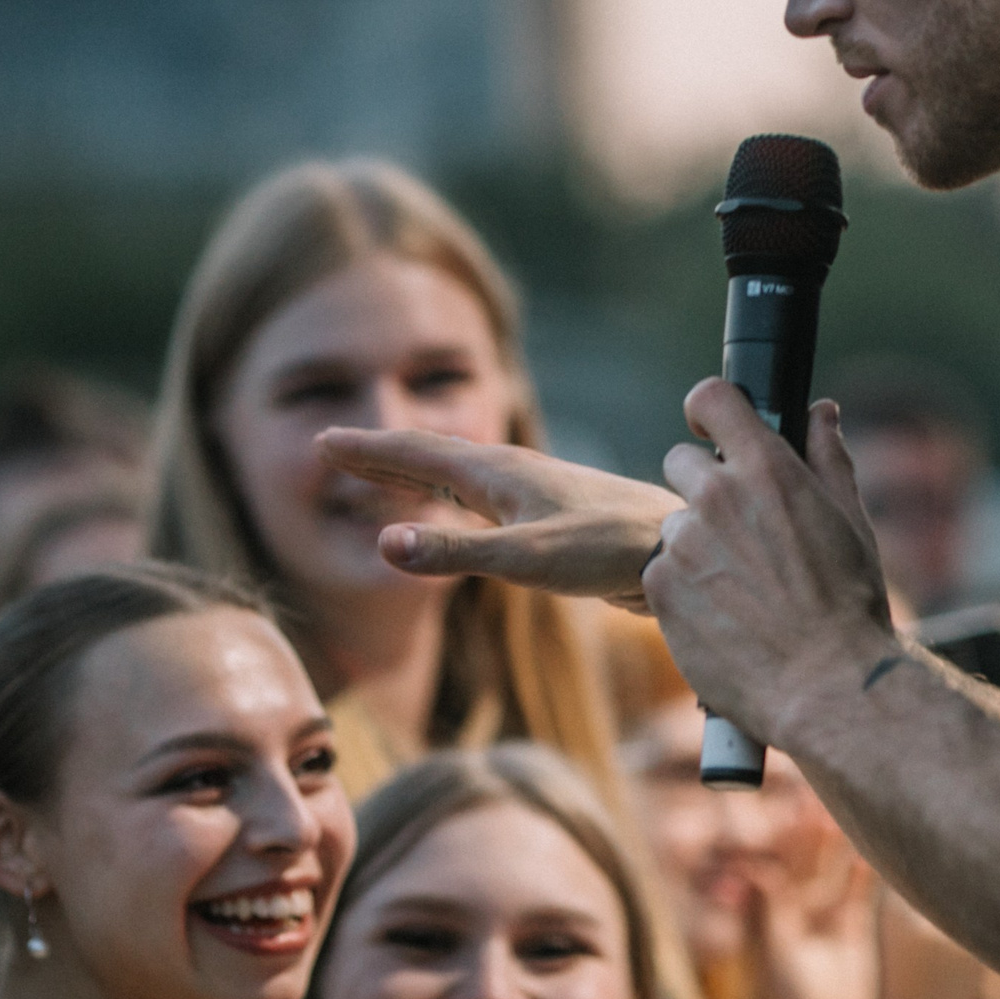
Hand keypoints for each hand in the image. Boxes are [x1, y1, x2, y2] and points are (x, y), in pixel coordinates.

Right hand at [316, 427, 682, 610]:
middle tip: (334, 446)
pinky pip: (483, 497)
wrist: (676, 546)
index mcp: (499, 473)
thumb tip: (385, 544)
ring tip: (380, 471)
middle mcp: (513, 473)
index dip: (369, 451)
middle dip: (382, 453)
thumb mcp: (526, 558)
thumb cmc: (607, 550)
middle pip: (433, 456)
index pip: (418, 455)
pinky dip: (449, 495)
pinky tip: (458, 509)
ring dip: (413, 471)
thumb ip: (457, 553)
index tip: (323, 440)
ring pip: (458, 474)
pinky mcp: (551, 515)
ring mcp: (533, 492)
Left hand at [647, 379, 895, 742]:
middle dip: (703, 486)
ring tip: (739, 589)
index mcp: (768, 469)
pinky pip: (661, 572)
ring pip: (674, 525)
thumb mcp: (850, 521)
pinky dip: (683, 589)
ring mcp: (684, 542)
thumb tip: (821, 412)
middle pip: (680, 461)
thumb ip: (828, 457)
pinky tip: (722, 615)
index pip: (713, 398)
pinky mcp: (660, 587)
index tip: (710, 427)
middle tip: (737, 530)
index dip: (708, 408)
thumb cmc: (848, 603)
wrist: (824, 683)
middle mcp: (718, 495)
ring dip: (696, 545)